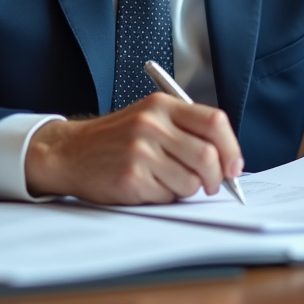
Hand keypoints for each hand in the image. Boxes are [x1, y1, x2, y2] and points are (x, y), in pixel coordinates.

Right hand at [24, 93, 243, 204]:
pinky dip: (164, 197)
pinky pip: (167, 196)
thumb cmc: (116, 140)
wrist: (70, 152)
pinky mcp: (131, 177)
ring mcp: (140, 150)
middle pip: (208, 156)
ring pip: (190, 181)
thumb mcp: (150, 118)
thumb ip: (186, 130)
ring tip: (166, 181)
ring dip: (186, 189)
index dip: (231, 148)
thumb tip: (227, 160)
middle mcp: (152, 124)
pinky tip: (147, 187)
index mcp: (162, 105)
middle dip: (215, 178)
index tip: (233, 166)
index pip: (214, 122)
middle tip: (209, 185)